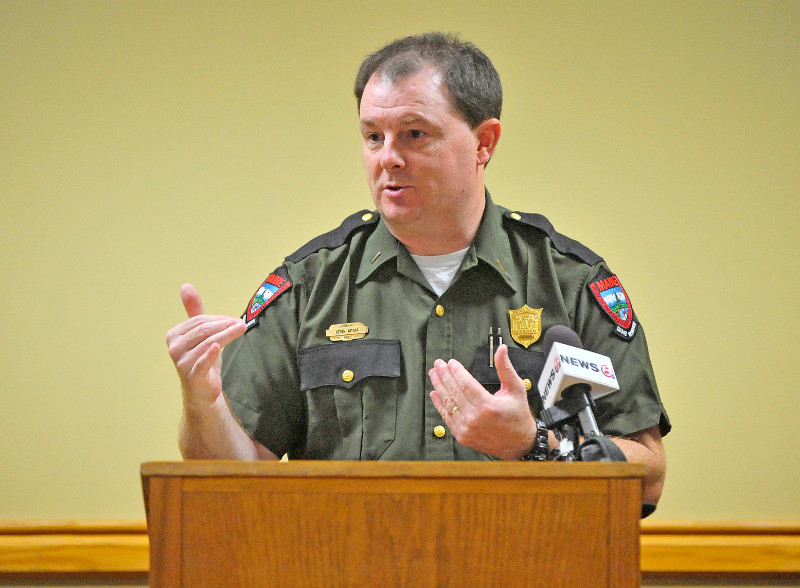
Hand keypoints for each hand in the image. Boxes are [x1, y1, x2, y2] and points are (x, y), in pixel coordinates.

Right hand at [166, 284, 246, 411]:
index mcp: (174, 335)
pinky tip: (217, 347)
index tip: (235, 320)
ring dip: (227, 334)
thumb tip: (186, 286)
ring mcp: (182, 362)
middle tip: (242, 323)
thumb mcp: (199, 334)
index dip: (219, 319)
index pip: (199, 321)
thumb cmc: (202, 359)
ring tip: (241, 329)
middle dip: (225, 325)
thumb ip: (194, 311)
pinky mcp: (193, 375)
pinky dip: (210, 354)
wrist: (202, 390)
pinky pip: (201, 362)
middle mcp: (174, 348)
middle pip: (204, 330)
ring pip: (208, 342)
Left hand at [429, 344, 536, 459]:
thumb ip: (505, 368)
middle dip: (444, 375)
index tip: (451, 362)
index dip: (456, 371)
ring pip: (448, 403)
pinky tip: (435, 394)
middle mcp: (475, 418)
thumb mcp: (516, 388)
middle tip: (438, 364)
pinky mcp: (462, 436)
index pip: (466, 383)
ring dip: (439, 387)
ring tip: (434, 375)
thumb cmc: (518, 415)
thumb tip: (501, 349)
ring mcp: (467, 428)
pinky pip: (447, 417)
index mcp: (488, 405)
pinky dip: (439, 405)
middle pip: (454, 392)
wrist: (519, 444)